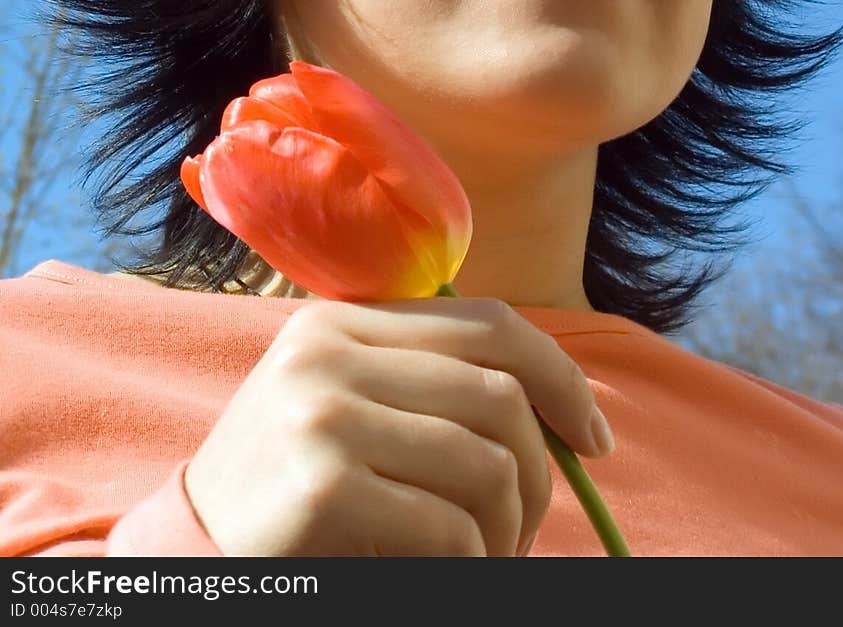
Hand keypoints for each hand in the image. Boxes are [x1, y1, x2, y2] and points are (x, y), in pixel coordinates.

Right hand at [184, 296, 612, 556]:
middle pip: (500, 395)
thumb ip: (427, 385)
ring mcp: (322, 411)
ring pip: (487, 461)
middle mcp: (329, 351)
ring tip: (485, 559)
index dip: (561, 378)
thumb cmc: (287, 493)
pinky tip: (449, 576)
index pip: (490, 324)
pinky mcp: (323, 482)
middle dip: (541, 472)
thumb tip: (561, 405)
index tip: (595, 440)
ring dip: (507, 528)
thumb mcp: (348, 410)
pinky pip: (450, 527)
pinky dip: (470, 566)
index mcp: (342, 320)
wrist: (192, 563)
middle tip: (526, 532)